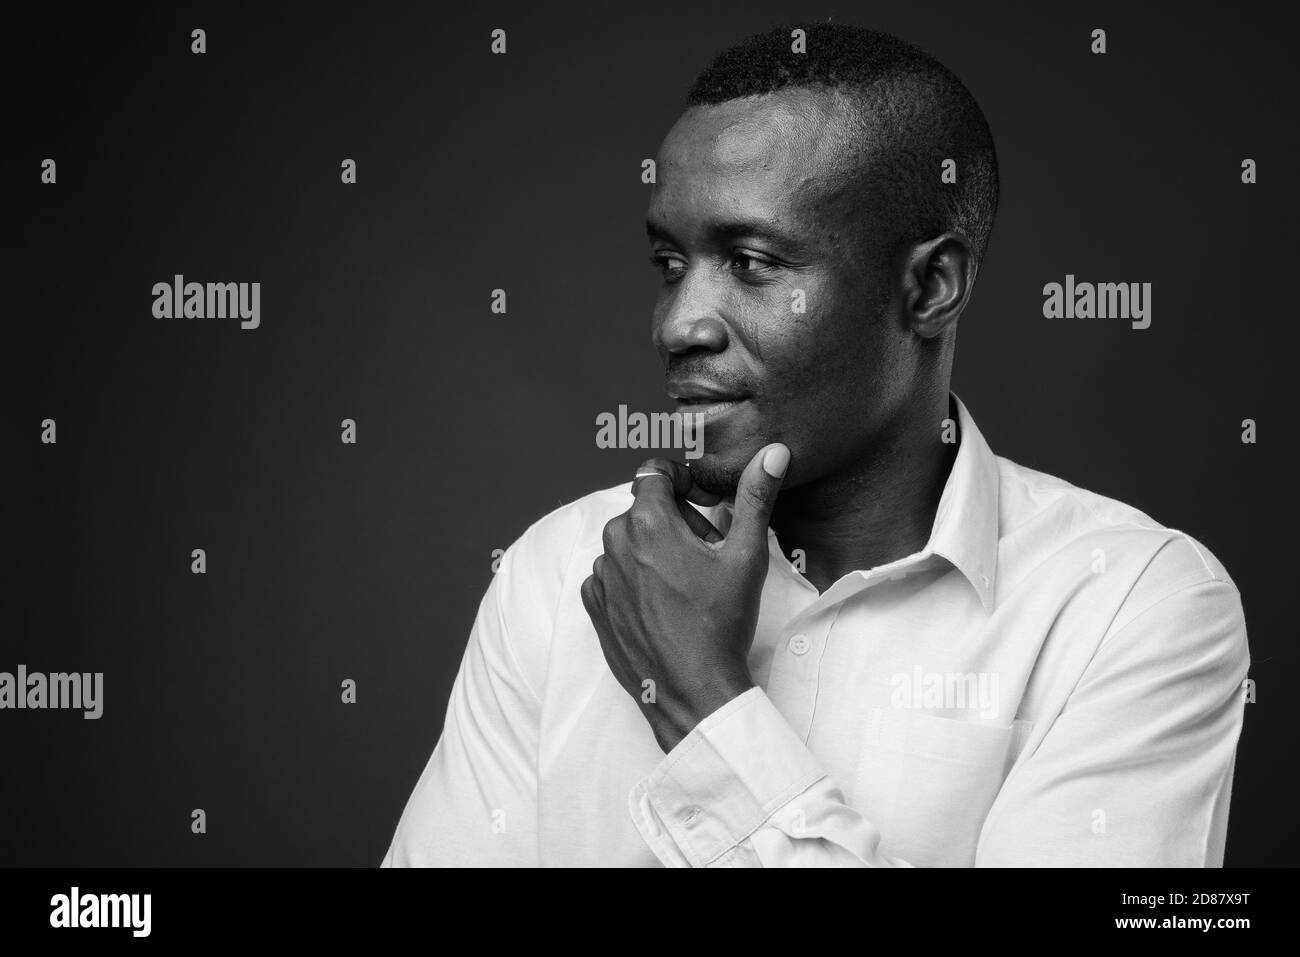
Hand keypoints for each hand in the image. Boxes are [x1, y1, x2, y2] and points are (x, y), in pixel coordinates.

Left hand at [581, 443, 790, 751]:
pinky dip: (634, 581)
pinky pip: (612, 575)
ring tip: (686, 587)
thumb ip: (755, 497)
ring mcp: (601, 578)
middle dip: (675, 522)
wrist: (693, 692)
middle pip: (645, 510)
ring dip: (654, 552)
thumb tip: (773, 452)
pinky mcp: (594, 607)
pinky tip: (663, 606)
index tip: (701, 502)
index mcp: (648, 522)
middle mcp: (614, 544)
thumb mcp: (746, 557)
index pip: (654, 473)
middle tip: (707, 555)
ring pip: (628, 544)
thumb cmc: (720, 624)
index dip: (681, 482)